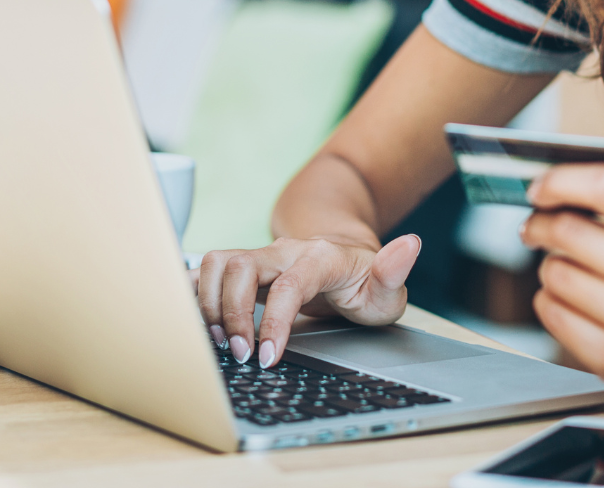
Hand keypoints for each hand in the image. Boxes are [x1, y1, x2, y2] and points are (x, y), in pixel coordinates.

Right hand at [191, 233, 421, 368]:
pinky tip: (195, 321)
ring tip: (220, 342)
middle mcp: (284, 251)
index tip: (269, 359)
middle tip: (241, 355)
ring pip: (218, 262)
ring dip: (209, 303)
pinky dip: (193, 292)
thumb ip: (394, 271)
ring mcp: (261, 256)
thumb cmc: (364, 282)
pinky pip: (207, 269)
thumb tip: (410, 244)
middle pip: (241, 265)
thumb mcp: (387, 287)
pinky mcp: (242, 266)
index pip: (289, 285)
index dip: (274, 322)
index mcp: (320, 258)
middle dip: (231, 313)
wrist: (344, 259)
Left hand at [519, 163, 603, 417]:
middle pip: (567, 231)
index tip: (539, 188)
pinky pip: (550, 312)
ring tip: (571, 272)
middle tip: (535, 227)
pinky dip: (550, 301)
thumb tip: (548, 184)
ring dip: (550, 267)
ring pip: (554, 272)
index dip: (561, 181)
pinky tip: (572, 303)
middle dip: (540, 224)